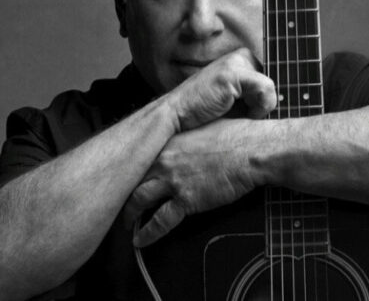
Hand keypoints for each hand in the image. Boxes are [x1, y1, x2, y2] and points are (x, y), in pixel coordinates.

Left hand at [123, 119, 264, 246]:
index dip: (129, 171)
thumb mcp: (203, 127)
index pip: (138, 157)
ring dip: (130, 214)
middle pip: (131, 179)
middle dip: (122, 193)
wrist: (252, 149)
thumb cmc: (236, 136)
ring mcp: (173, 180)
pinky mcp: (186, 200)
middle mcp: (163, 159)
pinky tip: (140, 240)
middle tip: (116, 203)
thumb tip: (184, 143)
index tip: (124, 178)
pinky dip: (148, 233)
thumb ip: (185, 137)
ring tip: (125, 224)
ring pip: (139, 200)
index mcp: (167, 141)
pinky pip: (160, 221)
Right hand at [164, 48, 276, 130]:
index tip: (253, 112)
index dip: (267, 101)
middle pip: (275, 84)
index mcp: (243, 60)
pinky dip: (259, 107)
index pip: (273, 81)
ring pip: (272, 88)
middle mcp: (241, 55)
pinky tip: (239, 112)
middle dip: (263, 104)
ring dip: (259, 108)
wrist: (176, 116)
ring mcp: (236, 61)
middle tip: (240, 112)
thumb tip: (286, 103)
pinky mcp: (232, 73)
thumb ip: (259, 97)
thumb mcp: (237, 102)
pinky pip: (266, 90)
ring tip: (235, 111)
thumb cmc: (206, 114)